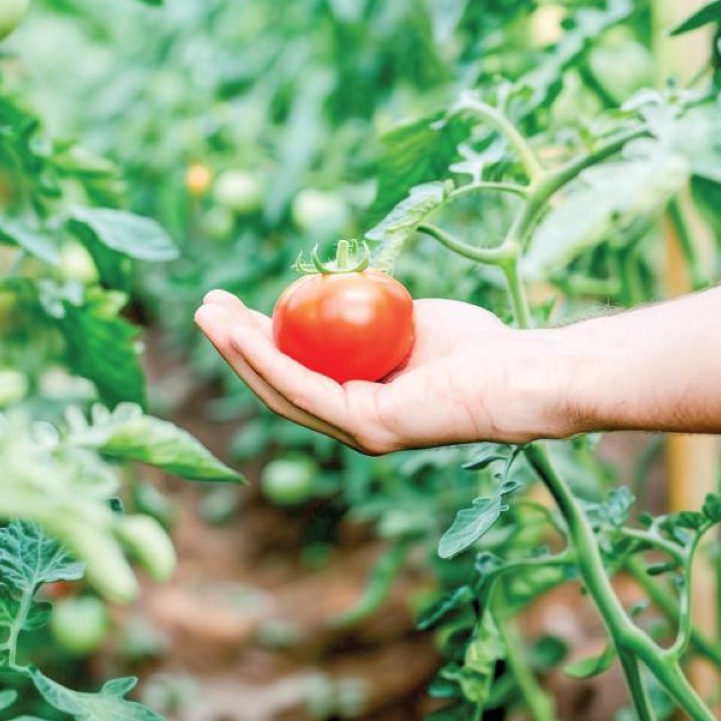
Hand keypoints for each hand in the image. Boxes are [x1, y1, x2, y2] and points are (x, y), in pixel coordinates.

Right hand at [193, 290, 582, 453]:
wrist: (517, 370)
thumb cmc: (476, 344)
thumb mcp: (404, 320)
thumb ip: (366, 315)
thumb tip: (334, 290)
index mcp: (358, 402)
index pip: (295, 374)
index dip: (256, 342)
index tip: (231, 305)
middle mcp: (352, 422)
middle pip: (277, 384)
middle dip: (235, 345)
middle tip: (204, 307)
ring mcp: (358, 430)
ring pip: (281, 390)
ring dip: (238, 352)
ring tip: (207, 315)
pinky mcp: (368, 427)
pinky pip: (306, 388)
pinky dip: (270, 360)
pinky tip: (243, 331)